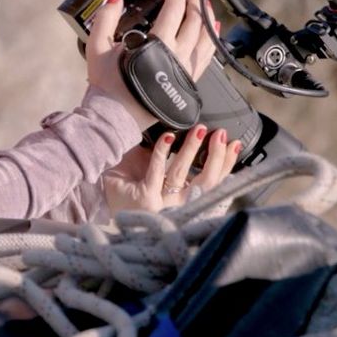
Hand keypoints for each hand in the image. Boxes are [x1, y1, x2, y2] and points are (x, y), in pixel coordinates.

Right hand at [86, 0, 218, 129]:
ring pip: (207, 36)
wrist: (116, 115)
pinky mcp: (188, 80)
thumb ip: (106, 18)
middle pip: (195, 19)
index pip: (175, 8)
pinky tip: (212, 31)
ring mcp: (186, 68)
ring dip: (207, 16)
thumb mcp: (97, 47)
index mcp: (158, 43)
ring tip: (203, 5)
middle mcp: (177, 55)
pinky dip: (211, 39)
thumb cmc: (108, 86)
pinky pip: (208, 56)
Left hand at [103, 125, 239, 214]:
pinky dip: (163, 151)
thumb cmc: (132, 184)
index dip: (227, 164)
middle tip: (220, 134)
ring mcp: (161, 202)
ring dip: (192, 148)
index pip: (214, 184)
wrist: (101, 197)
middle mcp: (177, 206)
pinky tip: (169, 136)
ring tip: (199, 129)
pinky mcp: (144, 196)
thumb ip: (179, 163)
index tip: (235, 145)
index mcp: (186, 202)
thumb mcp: (162, 174)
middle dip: (216, 156)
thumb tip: (201, 136)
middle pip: (206, 182)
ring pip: (182, 174)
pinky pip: (156, 169)